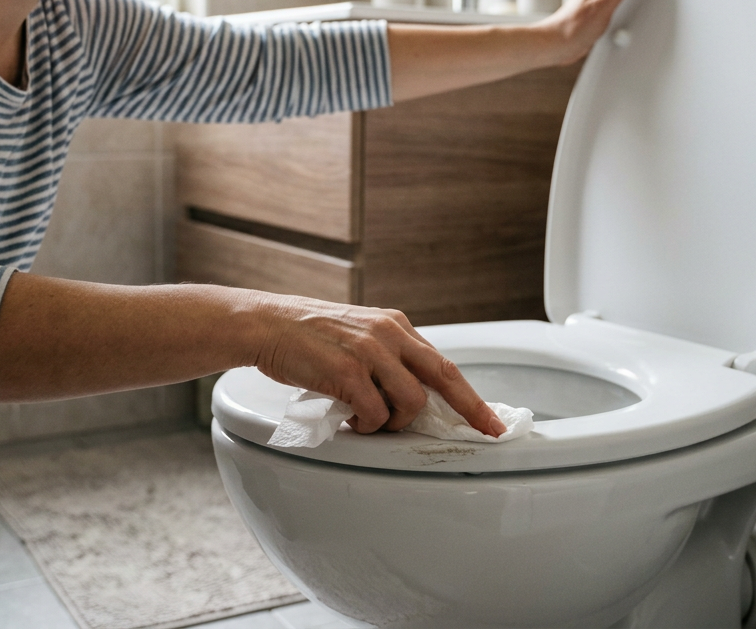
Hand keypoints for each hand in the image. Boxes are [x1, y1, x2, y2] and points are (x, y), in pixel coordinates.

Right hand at [249, 294, 505, 436]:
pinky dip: (367, 425)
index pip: (443, 363)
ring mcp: (369, 351)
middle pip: (443, 377)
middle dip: (470, 409)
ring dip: (395, 423)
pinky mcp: (347, 371)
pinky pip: (374, 413)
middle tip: (484, 432)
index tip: (489, 417)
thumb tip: (414, 392)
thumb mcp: (358, 332)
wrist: (266, 324)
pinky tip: (351, 420)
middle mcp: (387, 334)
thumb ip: (388, 355)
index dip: (469, 394)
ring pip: (410, 401)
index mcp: (394, 324)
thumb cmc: (307, 334)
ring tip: (371, 422)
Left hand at [541, 0, 643, 65]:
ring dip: (631, 8)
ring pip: (624, 0)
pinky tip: (623, 27)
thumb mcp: (602, 7)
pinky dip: (623, 19)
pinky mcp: (598, 16)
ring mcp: (599, 3)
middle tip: (646, 5)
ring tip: (635, 17)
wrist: (555, 46)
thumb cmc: (571, 29)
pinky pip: (617, 13)